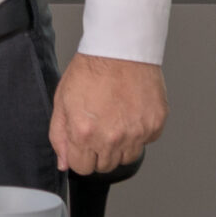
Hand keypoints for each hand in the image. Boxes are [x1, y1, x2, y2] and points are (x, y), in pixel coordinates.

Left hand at [49, 52, 166, 175]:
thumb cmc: (92, 68)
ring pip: (127, 157)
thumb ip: (60, 135)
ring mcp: (137, 133)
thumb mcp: (63, 100)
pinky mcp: (155, 125)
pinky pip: (146, 141)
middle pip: (106, 166)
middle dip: (100, 151)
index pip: (82, 168)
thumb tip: (64, 162)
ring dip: (120, 145)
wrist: (121, 48)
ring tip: (116, 119)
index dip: (81, 155)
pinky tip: (131, 111)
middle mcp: (112, 137)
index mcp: (85, 133)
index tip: (84, 143)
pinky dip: (139, 131)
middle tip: (100, 127)